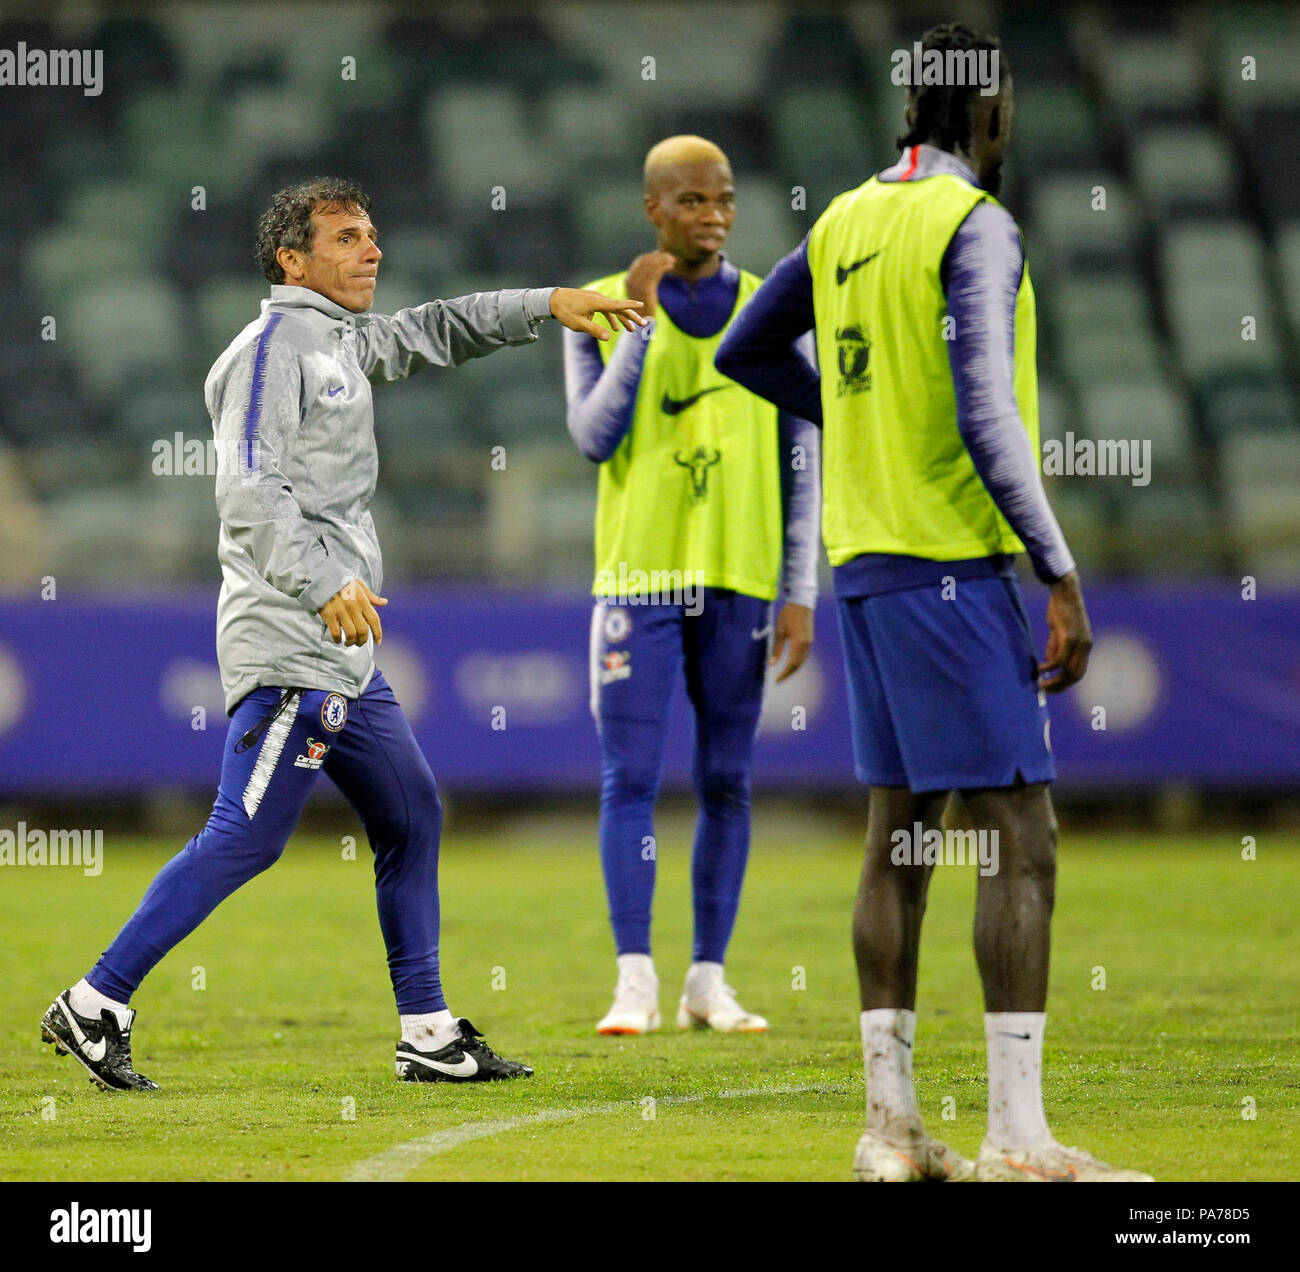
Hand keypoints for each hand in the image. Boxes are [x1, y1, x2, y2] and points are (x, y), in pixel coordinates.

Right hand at [318, 578, 386, 646]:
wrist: (323, 578)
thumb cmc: (343, 582)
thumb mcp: (360, 585)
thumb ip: (372, 596)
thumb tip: (385, 602)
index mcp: (362, 600)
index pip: (374, 620)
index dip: (378, 633)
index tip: (378, 641)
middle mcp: (353, 607)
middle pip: (363, 630)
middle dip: (363, 640)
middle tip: (360, 643)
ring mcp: (341, 612)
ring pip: (351, 634)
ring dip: (351, 642)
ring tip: (349, 643)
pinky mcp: (329, 615)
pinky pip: (336, 633)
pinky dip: (338, 639)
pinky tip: (338, 640)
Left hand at [549, 287, 646, 340]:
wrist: (552, 300)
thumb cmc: (564, 312)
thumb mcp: (579, 324)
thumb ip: (595, 330)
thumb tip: (609, 337)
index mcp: (597, 303)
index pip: (617, 305)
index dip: (630, 306)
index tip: (642, 304)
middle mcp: (598, 299)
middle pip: (618, 307)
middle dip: (631, 317)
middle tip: (642, 325)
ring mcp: (595, 299)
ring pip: (613, 309)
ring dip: (622, 319)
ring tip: (630, 330)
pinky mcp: (591, 301)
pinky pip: (605, 309)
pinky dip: (611, 317)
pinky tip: (615, 328)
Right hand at [624, 250, 676, 318]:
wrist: (642, 323)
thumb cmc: (645, 307)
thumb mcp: (644, 291)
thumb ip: (646, 279)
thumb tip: (656, 265)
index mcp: (629, 279)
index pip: (640, 261)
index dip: (652, 256)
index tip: (663, 254)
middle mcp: (631, 280)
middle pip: (646, 262)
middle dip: (659, 257)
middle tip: (670, 256)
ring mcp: (637, 285)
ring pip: (651, 266)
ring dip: (663, 261)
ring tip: (673, 260)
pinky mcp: (645, 290)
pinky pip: (655, 274)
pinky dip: (663, 267)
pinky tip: (671, 267)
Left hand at [769, 602, 813, 682]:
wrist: (801, 603)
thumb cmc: (788, 615)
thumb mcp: (779, 631)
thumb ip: (776, 649)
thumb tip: (771, 664)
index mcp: (798, 642)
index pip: (792, 664)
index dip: (785, 674)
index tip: (777, 680)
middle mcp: (806, 644)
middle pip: (798, 664)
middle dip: (789, 673)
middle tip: (779, 679)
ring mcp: (810, 642)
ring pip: (802, 660)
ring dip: (794, 668)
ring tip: (784, 673)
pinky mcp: (810, 639)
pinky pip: (804, 655)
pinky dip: (798, 662)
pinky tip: (791, 663)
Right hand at [1038, 570, 1090, 692]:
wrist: (1065, 592)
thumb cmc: (1061, 609)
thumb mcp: (1059, 631)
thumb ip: (1055, 647)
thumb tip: (1050, 664)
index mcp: (1085, 645)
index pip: (1079, 672)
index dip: (1066, 683)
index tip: (1052, 688)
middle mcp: (1085, 646)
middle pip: (1075, 674)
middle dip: (1060, 686)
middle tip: (1045, 690)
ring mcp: (1078, 642)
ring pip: (1067, 669)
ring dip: (1054, 680)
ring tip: (1040, 683)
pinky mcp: (1068, 636)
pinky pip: (1059, 658)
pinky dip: (1049, 667)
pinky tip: (1040, 669)